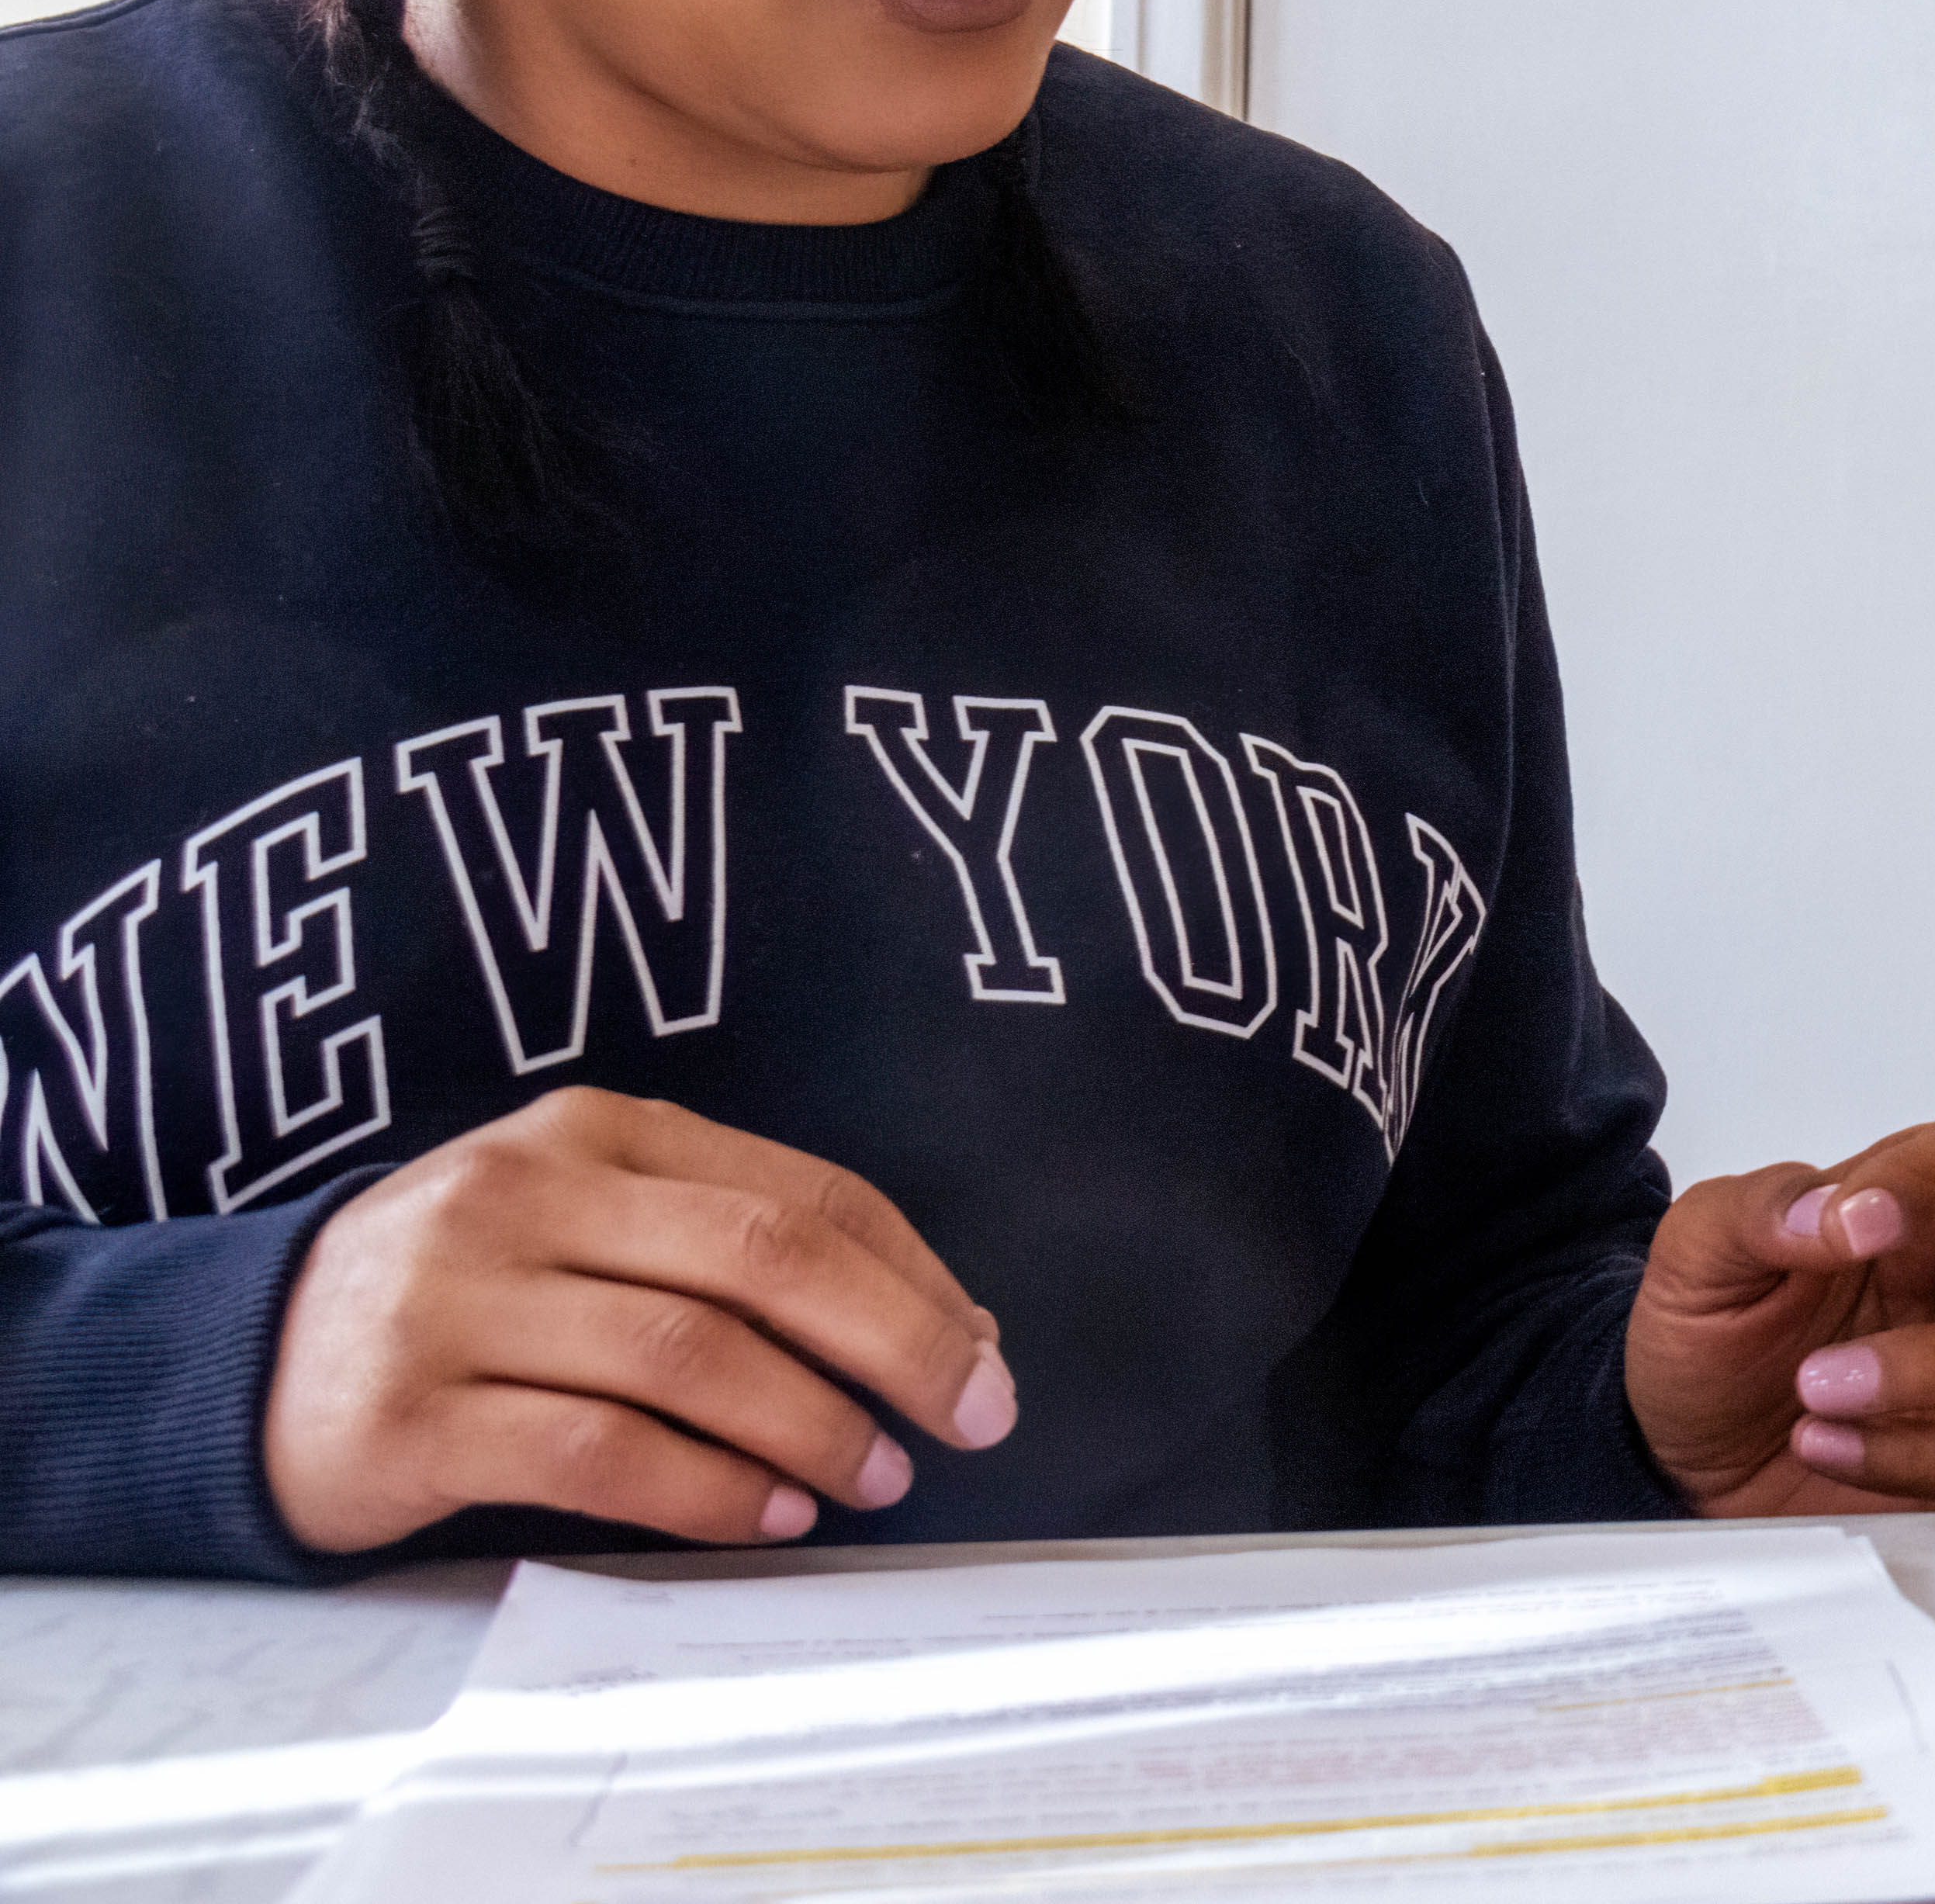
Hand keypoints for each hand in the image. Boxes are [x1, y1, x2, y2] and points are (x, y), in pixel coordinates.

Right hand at [261, 1089, 1014, 1555]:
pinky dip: (705, 1488)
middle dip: (895, 1342)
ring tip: (873, 1476)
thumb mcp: (587, 1227)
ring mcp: (457, 1302)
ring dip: (809, 1424)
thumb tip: (941, 1328)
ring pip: (688, 1355)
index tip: (985, 1354)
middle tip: (971, 1416)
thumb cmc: (465, 1297)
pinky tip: (767, 1513)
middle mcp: (526, 1195)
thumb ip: (733, 1255)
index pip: (803, 1192)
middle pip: (763, 1258)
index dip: (915, 1278)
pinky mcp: (406, 1415)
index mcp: (596, 1132)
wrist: (238, 1362)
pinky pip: (595, 1451)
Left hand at [1626, 1118, 1934, 1516]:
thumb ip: (1760, 1210)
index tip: (1858, 1220)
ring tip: (1819, 1386)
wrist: (1681, 1466)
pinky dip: (1908, 1451)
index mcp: (1919, 1212)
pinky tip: (1827, 1443)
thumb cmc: (1713, 1347)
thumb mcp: (1698, 1259)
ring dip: (1931, 1363)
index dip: (1929, 1176)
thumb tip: (1837, 1210)